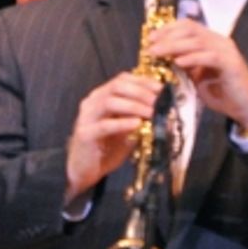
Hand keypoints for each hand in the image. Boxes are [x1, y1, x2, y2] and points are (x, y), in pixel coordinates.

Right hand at [65, 71, 160, 202]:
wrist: (85, 169)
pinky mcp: (84, 134)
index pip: (122, 79)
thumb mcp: (127, 129)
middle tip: (158, 102)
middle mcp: (92, 102)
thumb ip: (139, 116)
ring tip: (151, 113)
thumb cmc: (107, 147)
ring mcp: (86, 117)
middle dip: (141, 92)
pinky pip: (104, 125)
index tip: (162, 89)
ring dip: (134, 106)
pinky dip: (122, 123)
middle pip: (117, 86)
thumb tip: (162, 109)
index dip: (143, 81)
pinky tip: (136, 124)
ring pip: (110, 102)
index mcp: (102, 96)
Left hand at [145, 19, 247, 131]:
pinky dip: (192, 58)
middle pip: (190, 29)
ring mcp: (226, 51)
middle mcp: (219, 41)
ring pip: (197, 41)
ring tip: (157, 53)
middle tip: (150, 46)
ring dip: (174, 46)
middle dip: (167, 36)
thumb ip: (184, 65)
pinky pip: (210, 56)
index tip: (151, 38)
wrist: (245, 106)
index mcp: (211, 41)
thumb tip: (162, 59)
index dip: (168, 29)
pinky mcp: (231, 64)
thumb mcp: (197, 77)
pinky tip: (178, 62)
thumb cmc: (221, 92)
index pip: (188, 25)